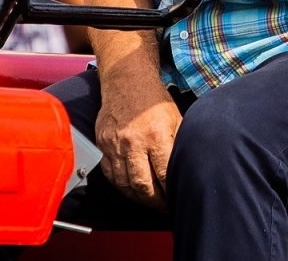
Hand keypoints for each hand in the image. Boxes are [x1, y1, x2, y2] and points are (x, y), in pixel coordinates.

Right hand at [94, 69, 181, 210]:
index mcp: (156, 136)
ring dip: (137, 197)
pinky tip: (130, 188)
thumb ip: (178, 145)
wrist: (127, 80)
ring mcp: (115, 145)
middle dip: (155, 202)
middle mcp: (133, 143)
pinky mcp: (102, 144)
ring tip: (148, 200)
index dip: (171, 192)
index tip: (176, 199)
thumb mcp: (176, 119)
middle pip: (143, 186)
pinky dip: (120, 185)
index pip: (164, 176)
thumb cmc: (154, 99)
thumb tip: (185, 169)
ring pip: (124, 184)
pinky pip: (110, 174)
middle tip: (163, 206)